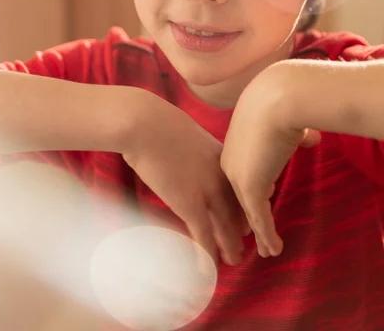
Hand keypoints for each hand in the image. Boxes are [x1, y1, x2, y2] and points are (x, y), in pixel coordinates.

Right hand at [121, 89, 248, 265]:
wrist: (147, 125)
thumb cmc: (158, 124)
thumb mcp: (187, 132)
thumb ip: (194, 147)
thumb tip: (186, 149)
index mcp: (222, 157)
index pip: (240, 186)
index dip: (244, 203)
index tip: (245, 214)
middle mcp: (221, 177)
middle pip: (239, 208)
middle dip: (243, 228)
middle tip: (246, 242)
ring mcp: (208, 191)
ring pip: (227, 226)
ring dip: (230, 246)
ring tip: (235, 261)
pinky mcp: (190, 204)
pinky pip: (204, 236)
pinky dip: (207, 254)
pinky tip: (209, 268)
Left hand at [220, 63, 320, 257]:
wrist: (276, 99)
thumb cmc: (281, 103)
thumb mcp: (285, 122)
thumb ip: (294, 135)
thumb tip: (311, 136)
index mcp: (234, 144)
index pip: (242, 173)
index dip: (252, 190)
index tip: (261, 203)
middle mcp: (230, 161)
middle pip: (238, 195)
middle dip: (247, 215)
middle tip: (252, 233)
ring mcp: (237, 175)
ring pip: (248, 210)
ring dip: (258, 231)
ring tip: (264, 249)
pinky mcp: (248, 187)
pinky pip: (258, 218)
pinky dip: (266, 234)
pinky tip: (273, 249)